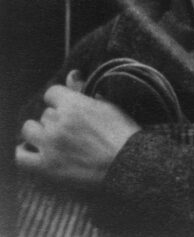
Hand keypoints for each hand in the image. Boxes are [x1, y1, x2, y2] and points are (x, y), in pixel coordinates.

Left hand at [15, 85, 140, 188]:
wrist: (127, 163)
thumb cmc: (121, 132)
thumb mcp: (106, 105)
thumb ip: (83, 89)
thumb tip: (71, 73)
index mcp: (74, 105)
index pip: (51, 93)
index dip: (60, 100)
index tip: (68, 108)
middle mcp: (58, 122)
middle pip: (45, 114)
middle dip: (56, 119)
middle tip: (71, 129)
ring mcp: (50, 144)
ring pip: (29, 130)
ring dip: (39, 132)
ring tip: (52, 139)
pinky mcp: (46, 166)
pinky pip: (20, 156)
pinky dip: (24, 152)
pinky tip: (34, 150)